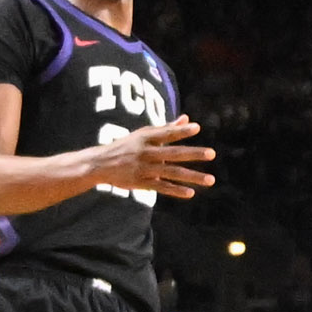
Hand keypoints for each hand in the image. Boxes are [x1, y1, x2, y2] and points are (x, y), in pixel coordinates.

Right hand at [98, 116, 218, 199]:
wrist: (99, 164)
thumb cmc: (126, 146)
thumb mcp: (143, 134)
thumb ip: (166, 128)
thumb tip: (187, 119)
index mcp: (145, 138)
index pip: (166, 133)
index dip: (181, 131)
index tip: (197, 128)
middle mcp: (145, 152)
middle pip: (172, 153)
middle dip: (193, 153)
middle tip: (212, 153)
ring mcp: (143, 168)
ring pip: (171, 172)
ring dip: (192, 176)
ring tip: (211, 180)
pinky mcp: (141, 183)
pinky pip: (161, 187)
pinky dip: (176, 190)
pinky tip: (190, 193)